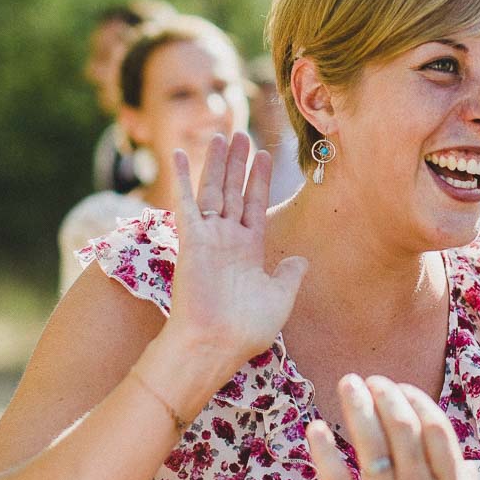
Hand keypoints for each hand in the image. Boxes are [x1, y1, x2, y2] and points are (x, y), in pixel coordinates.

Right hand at [165, 132, 308, 370]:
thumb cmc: (246, 329)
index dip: (259, 180)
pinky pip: (185, 203)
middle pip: (234, 191)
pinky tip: (177, 153)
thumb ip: (290, 276)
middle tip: (241, 134)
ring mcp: (208, 238)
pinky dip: (181, 177)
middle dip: (238, 163)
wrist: (216, 345)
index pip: (254, 205)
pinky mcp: (190, 240)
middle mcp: (227, 239)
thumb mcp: (280, 299)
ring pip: (213, 190)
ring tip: (223, 135)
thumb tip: (302, 261)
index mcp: (248, 250)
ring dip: (217, 162)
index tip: (264, 155)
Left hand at [306, 375, 479, 479]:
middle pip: (402, 427)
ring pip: (371, 443)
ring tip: (348, 384)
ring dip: (358, 407)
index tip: (404, 389)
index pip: (436, 430)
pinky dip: (325, 451)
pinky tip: (315, 430)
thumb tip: (462, 467)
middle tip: (371, 379)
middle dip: (385, 395)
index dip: (418, 402)